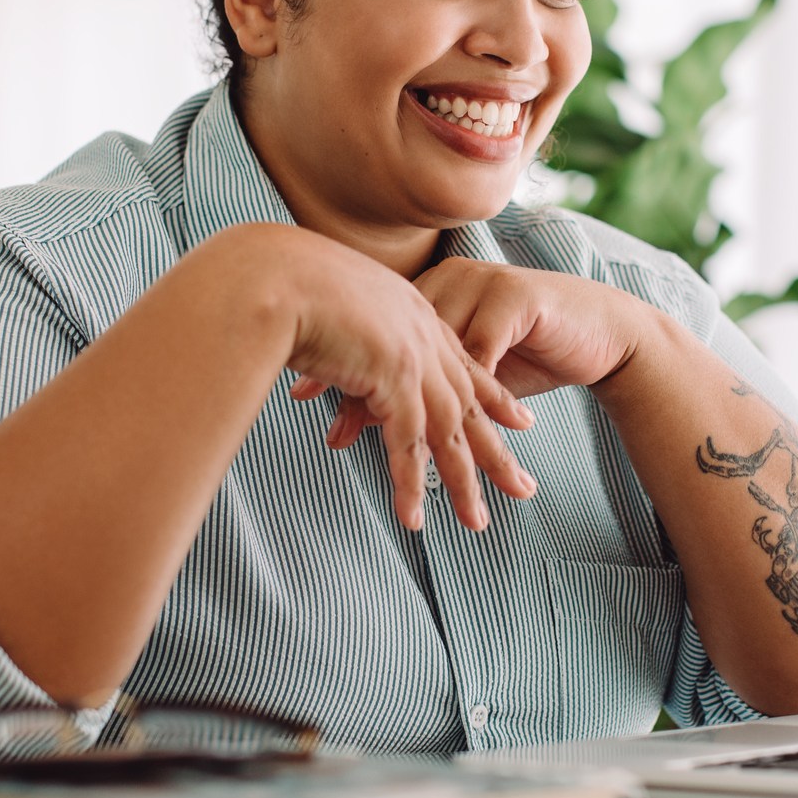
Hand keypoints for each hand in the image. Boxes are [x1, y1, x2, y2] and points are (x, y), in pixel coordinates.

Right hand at [267, 231, 537, 532]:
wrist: (275, 275)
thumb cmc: (284, 283)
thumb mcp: (330, 303)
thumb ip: (345, 330)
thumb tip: (332, 350)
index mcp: (412, 312)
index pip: (462, 362)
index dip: (492, 395)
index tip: (519, 420)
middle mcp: (422, 335)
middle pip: (469, 403)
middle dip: (496, 450)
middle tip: (522, 488)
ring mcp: (411, 358)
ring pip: (449, 431)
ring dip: (463, 482)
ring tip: (477, 523)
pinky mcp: (392, 379)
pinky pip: (407, 444)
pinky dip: (410, 484)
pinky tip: (414, 518)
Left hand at [292, 257, 648, 456]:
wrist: (600, 328)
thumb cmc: (530, 348)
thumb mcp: (466, 366)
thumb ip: (418, 380)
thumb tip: (358, 414)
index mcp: (431, 290)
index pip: (375, 331)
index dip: (341, 367)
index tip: (304, 399)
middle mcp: (451, 281)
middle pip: (397, 341)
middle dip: (364, 391)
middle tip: (332, 432)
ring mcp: (482, 286)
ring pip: (435, 352)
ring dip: (412, 402)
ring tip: (388, 443)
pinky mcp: (515, 300)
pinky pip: (480, 353)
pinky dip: (463, 394)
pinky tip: (447, 424)